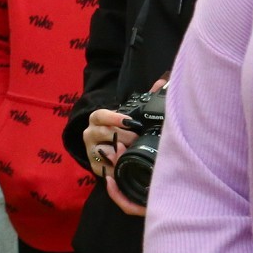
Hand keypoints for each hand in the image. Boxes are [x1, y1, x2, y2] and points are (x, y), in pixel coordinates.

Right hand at [85, 75, 167, 217]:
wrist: (104, 146)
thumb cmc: (120, 128)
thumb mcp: (128, 114)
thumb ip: (144, 99)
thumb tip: (162, 82)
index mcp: (97, 119)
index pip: (101, 115)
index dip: (114, 117)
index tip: (129, 121)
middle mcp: (90, 133)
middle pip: (105, 133)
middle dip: (123, 136)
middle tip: (138, 139)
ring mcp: (91, 150)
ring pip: (104, 151)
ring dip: (119, 152)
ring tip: (132, 151)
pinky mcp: (96, 167)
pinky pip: (105, 169)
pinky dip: (116, 168)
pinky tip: (126, 166)